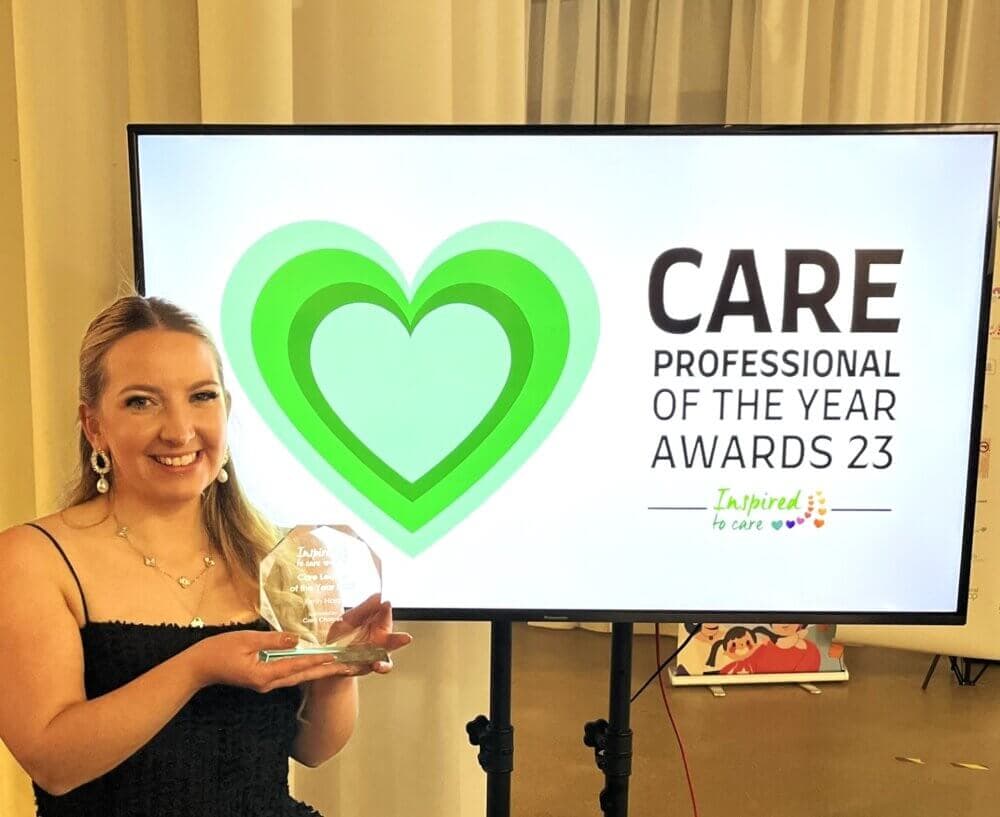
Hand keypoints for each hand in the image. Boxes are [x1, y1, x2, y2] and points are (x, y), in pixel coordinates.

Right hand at [188, 629, 359, 691]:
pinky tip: (315, 665)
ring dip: (319, 672)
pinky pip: (288, 675)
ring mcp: (266, 684)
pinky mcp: (263, 680)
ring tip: (340, 668)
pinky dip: (304, 670)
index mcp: (264, 675)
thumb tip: (297, 639)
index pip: (298, 666)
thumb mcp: (247, 640)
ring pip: (298, 677)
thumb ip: (273, 640)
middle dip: (327, 672)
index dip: (318, 660)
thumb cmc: (218, 650)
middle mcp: (269, 683)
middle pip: (303, 676)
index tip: (337, 657)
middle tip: (350, 668)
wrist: (198, 667)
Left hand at [324, 593, 411, 674]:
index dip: (385, 605)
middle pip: (394, 624)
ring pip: (394, 646)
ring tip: (405, 638)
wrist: (331, 661)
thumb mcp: (346, 621)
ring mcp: (380, 650)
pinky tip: (377, 664)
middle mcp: (381, 634)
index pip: (384, 609)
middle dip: (401, 621)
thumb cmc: (340, 638)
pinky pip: (384, 665)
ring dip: (400, 641)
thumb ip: (362, 610)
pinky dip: (383, 665)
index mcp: (375, 620)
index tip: (385, 601)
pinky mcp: (376, 663)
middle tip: (404, 620)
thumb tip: (378, 595)